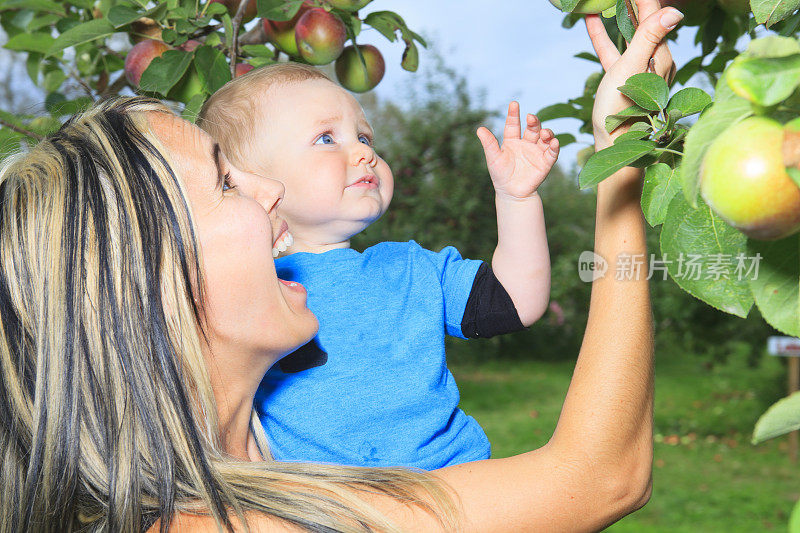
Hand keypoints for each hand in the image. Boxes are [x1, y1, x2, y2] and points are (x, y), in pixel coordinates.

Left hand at [477, 101, 559, 199]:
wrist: (511, 193)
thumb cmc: (500, 175)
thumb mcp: (493, 158)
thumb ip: (489, 144)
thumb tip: (479, 129)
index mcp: (512, 141)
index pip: (513, 124)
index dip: (514, 114)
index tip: (514, 104)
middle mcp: (526, 143)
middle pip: (532, 128)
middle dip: (533, 122)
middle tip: (531, 118)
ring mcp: (536, 152)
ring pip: (544, 138)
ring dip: (546, 133)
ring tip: (544, 133)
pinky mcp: (545, 162)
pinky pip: (552, 153)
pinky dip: (555, 147)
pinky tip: (554, 142)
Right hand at [587, 0, 680, 149]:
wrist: (614, 145)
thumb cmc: (622, 111)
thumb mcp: (632, 69)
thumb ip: (649, 38)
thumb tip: (674, 10)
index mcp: (661, 54)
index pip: (653, 14)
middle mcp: (655, 59)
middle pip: (643, 20)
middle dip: (630, 3)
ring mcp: (640, 68)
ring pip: (628, 33)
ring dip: (616, 14)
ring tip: (603, 0)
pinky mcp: (624, 78)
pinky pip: (614, 50)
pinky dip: (603, 35)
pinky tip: (591, 21)